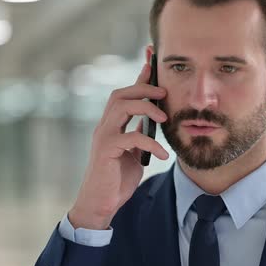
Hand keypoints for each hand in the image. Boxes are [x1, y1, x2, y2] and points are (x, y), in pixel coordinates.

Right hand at [68, 63, 168, 229]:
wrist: (101, 205)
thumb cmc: (116, 181)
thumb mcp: (132, 155)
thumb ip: (138, 138)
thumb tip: (151, 124)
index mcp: (112, 126)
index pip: (124, 94)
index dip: (139, 76)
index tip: (152, 60)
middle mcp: (104, 127)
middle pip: (120, 94)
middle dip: (143, 88)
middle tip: (164, 93)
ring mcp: (103, 137)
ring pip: (121, 107)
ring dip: (146, 107)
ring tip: (165, 120)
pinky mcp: (106, 150)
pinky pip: (131, 137)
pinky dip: (150, 143)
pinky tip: (162, 155)